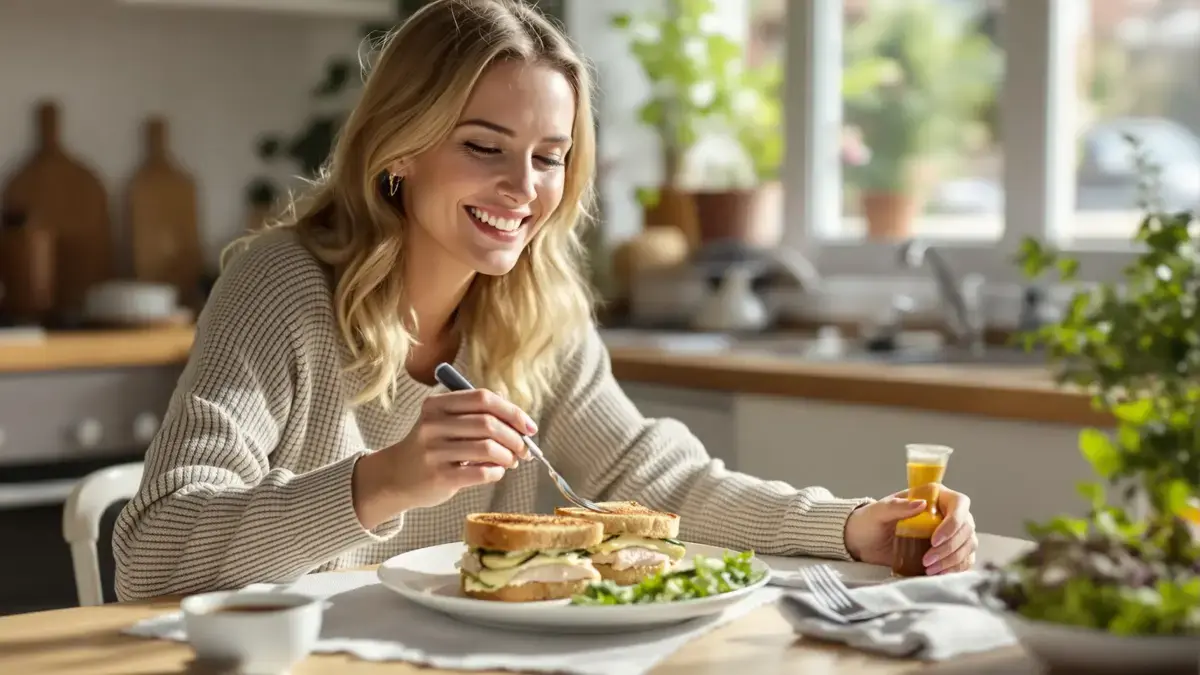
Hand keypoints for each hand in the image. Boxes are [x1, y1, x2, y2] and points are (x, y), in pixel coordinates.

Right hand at [352, 389, 535, 527]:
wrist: (395, 477)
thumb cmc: (431, 448)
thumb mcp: (444, 423)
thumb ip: (477, 417)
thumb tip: (522, 426)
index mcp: (437, 404)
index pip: (483, 398)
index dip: (512, 411)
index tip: (529, 427)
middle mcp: (433, 424)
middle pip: (489, 423)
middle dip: (515, 437)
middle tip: (524, 450)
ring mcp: (434, 451)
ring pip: (488, 448)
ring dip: (508, 456)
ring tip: (511, 462)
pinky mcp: (439, 476)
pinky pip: (481, 472)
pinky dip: (496, 472)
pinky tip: (495, 472)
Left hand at [843, 487, 977, 574]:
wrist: (864, 542)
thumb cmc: (870, 521)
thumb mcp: (878, 512)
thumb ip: (897, 506)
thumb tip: (921, 504)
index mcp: (934, 496)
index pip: (959, 504)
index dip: (953, 522)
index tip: (934, 540)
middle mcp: (947, 512)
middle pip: (966, 528)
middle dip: (950, 547)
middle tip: (927, 560)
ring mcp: (951, 533)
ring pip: (968, 545)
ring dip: (953, 560)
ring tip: (929, 569)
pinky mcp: (949, 551)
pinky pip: (964, 560)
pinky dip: (955, 568)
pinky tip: (938, 573)